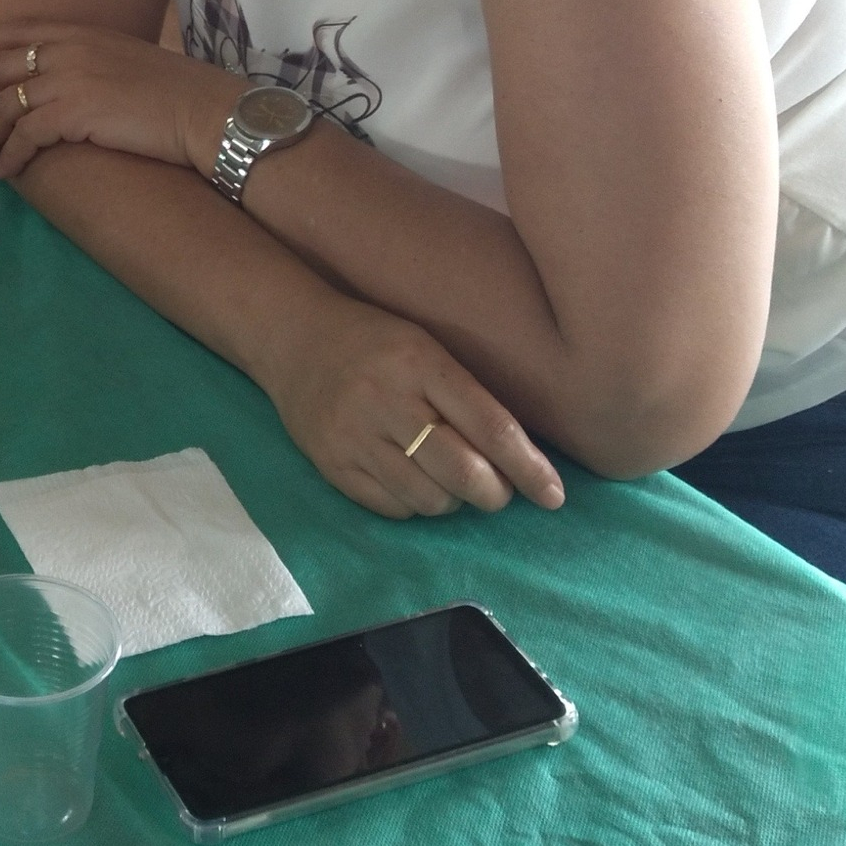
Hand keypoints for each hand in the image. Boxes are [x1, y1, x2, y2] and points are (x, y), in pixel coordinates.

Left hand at [0, 21, 242, 182]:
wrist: (204, 110)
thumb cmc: (178, 92)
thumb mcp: (128, 60)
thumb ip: (93, 62)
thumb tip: (73, 84)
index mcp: (82, 32)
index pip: (19, 30)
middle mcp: (68, 50)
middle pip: (0, 69)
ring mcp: (68, 80)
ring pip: (5, 107)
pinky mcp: (72, 114)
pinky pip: (24, 137)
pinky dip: (9, 157)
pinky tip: (4, 173)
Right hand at [262, 297, 566, 520]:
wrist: (292, 337)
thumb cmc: (374, 341)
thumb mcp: (424, 347)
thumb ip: (466, 396)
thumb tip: (520, 459)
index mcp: (419, 362)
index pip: (489, 426)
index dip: (528, 467)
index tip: (554, 495)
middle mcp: (386, 400)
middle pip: (463, 472)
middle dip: (495, 493)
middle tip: (499, 489)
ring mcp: (355, 436)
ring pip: (430, 499)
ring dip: (455, 501)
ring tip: (452, 480)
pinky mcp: (333, 465)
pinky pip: (394, 508)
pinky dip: (417, 504)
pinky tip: (415, 481)